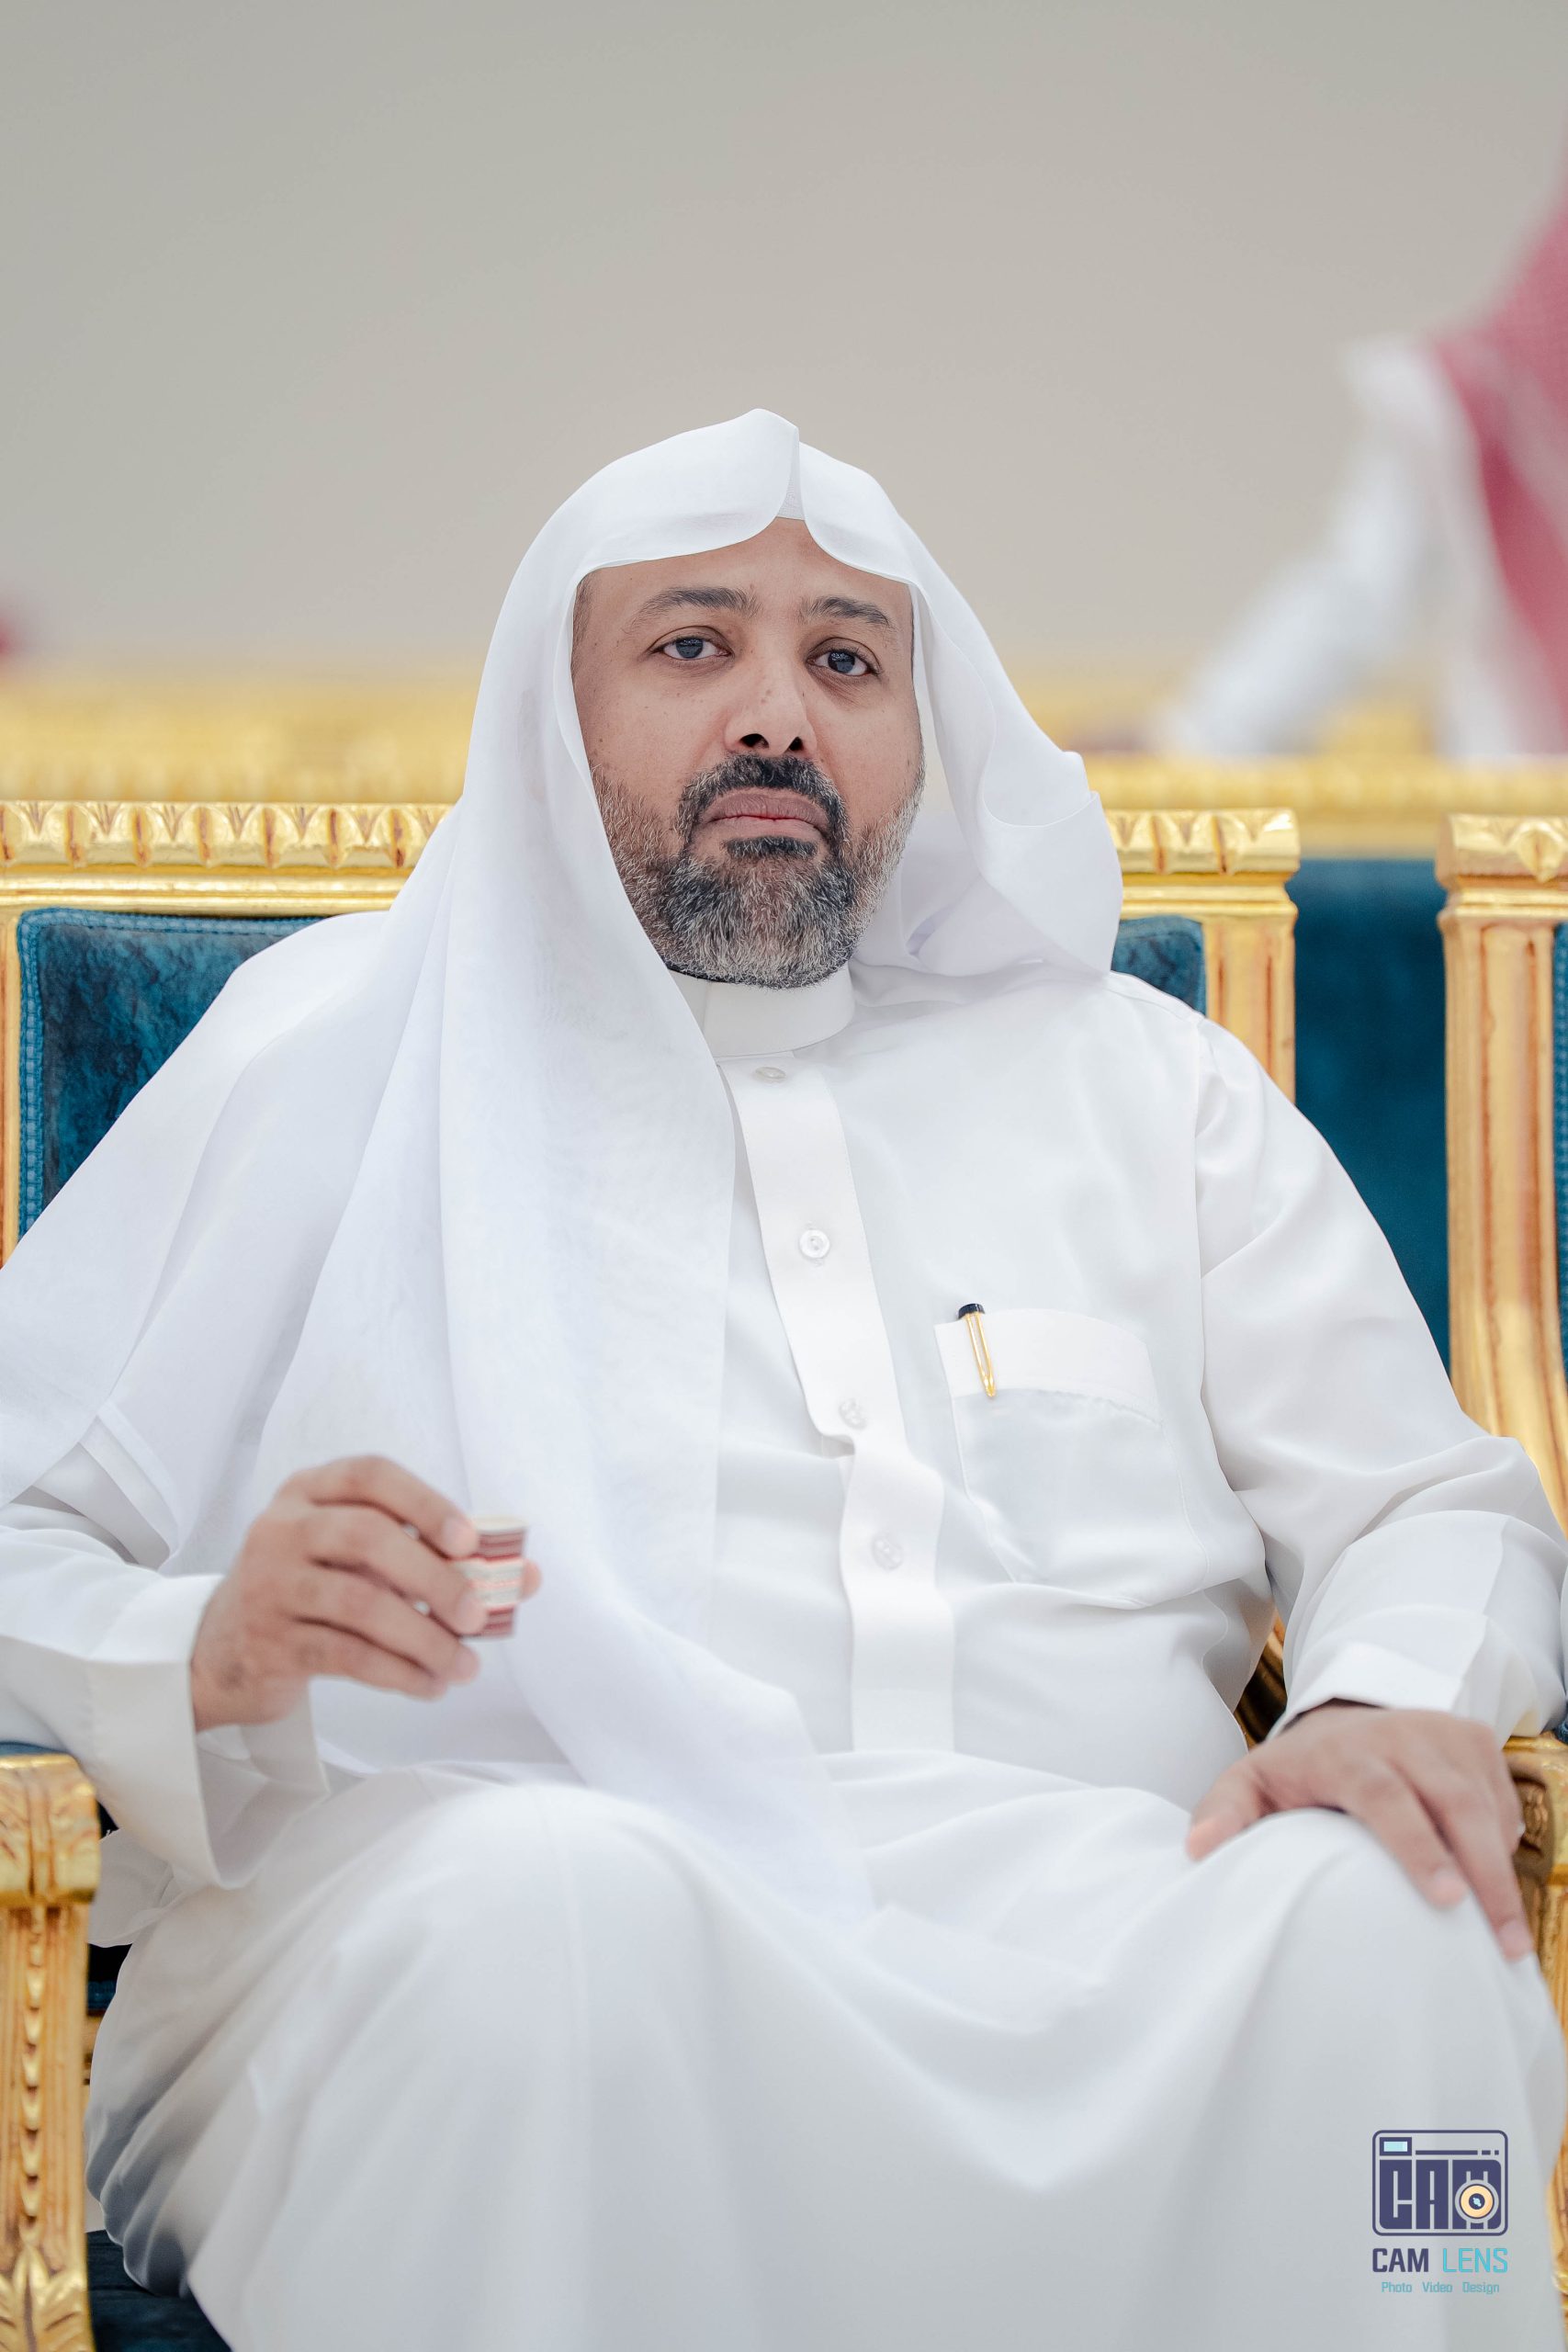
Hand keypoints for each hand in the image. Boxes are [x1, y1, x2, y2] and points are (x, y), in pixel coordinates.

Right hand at [190, 1455, 542, 1732]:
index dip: (424, 1502)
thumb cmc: (313, 1592)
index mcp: (310, 1491)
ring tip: (463, 1665)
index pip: (370, 1475)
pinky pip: (344, 1655)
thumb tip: (524, 1578)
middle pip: (367, 1537)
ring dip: (424, 1639)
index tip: (469, 1539)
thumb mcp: (362, 1562)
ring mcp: (269, 1584)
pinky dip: (397, 1673)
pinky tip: (429, 1685)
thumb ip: (438, 1559)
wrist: (223, 1653)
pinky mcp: (268, 1641)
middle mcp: (282, 1528)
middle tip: (479, 1615)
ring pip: (359, 1604)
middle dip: (435, 1578)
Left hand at [1184, 1699, 1533, 1960]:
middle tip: (1502, 1942)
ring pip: (1485, 1803)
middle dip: (1482, 1871)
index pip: (1387, 1796)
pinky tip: (1502, 1888)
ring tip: (1512, 1941)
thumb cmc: (1299, 1765)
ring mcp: (1444, 1734)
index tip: (1446, 1898)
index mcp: (1345, 1752)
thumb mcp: (1253, 1780)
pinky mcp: (1475, 1739)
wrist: (1343, 1712)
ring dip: (1503, 1872)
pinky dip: (1506, 1843)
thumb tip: (1199, 1849)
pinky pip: (1501, 1797)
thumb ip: (1225, 1811)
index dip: (1419, 1846)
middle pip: (1452, 1803)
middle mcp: (1401, 1736)